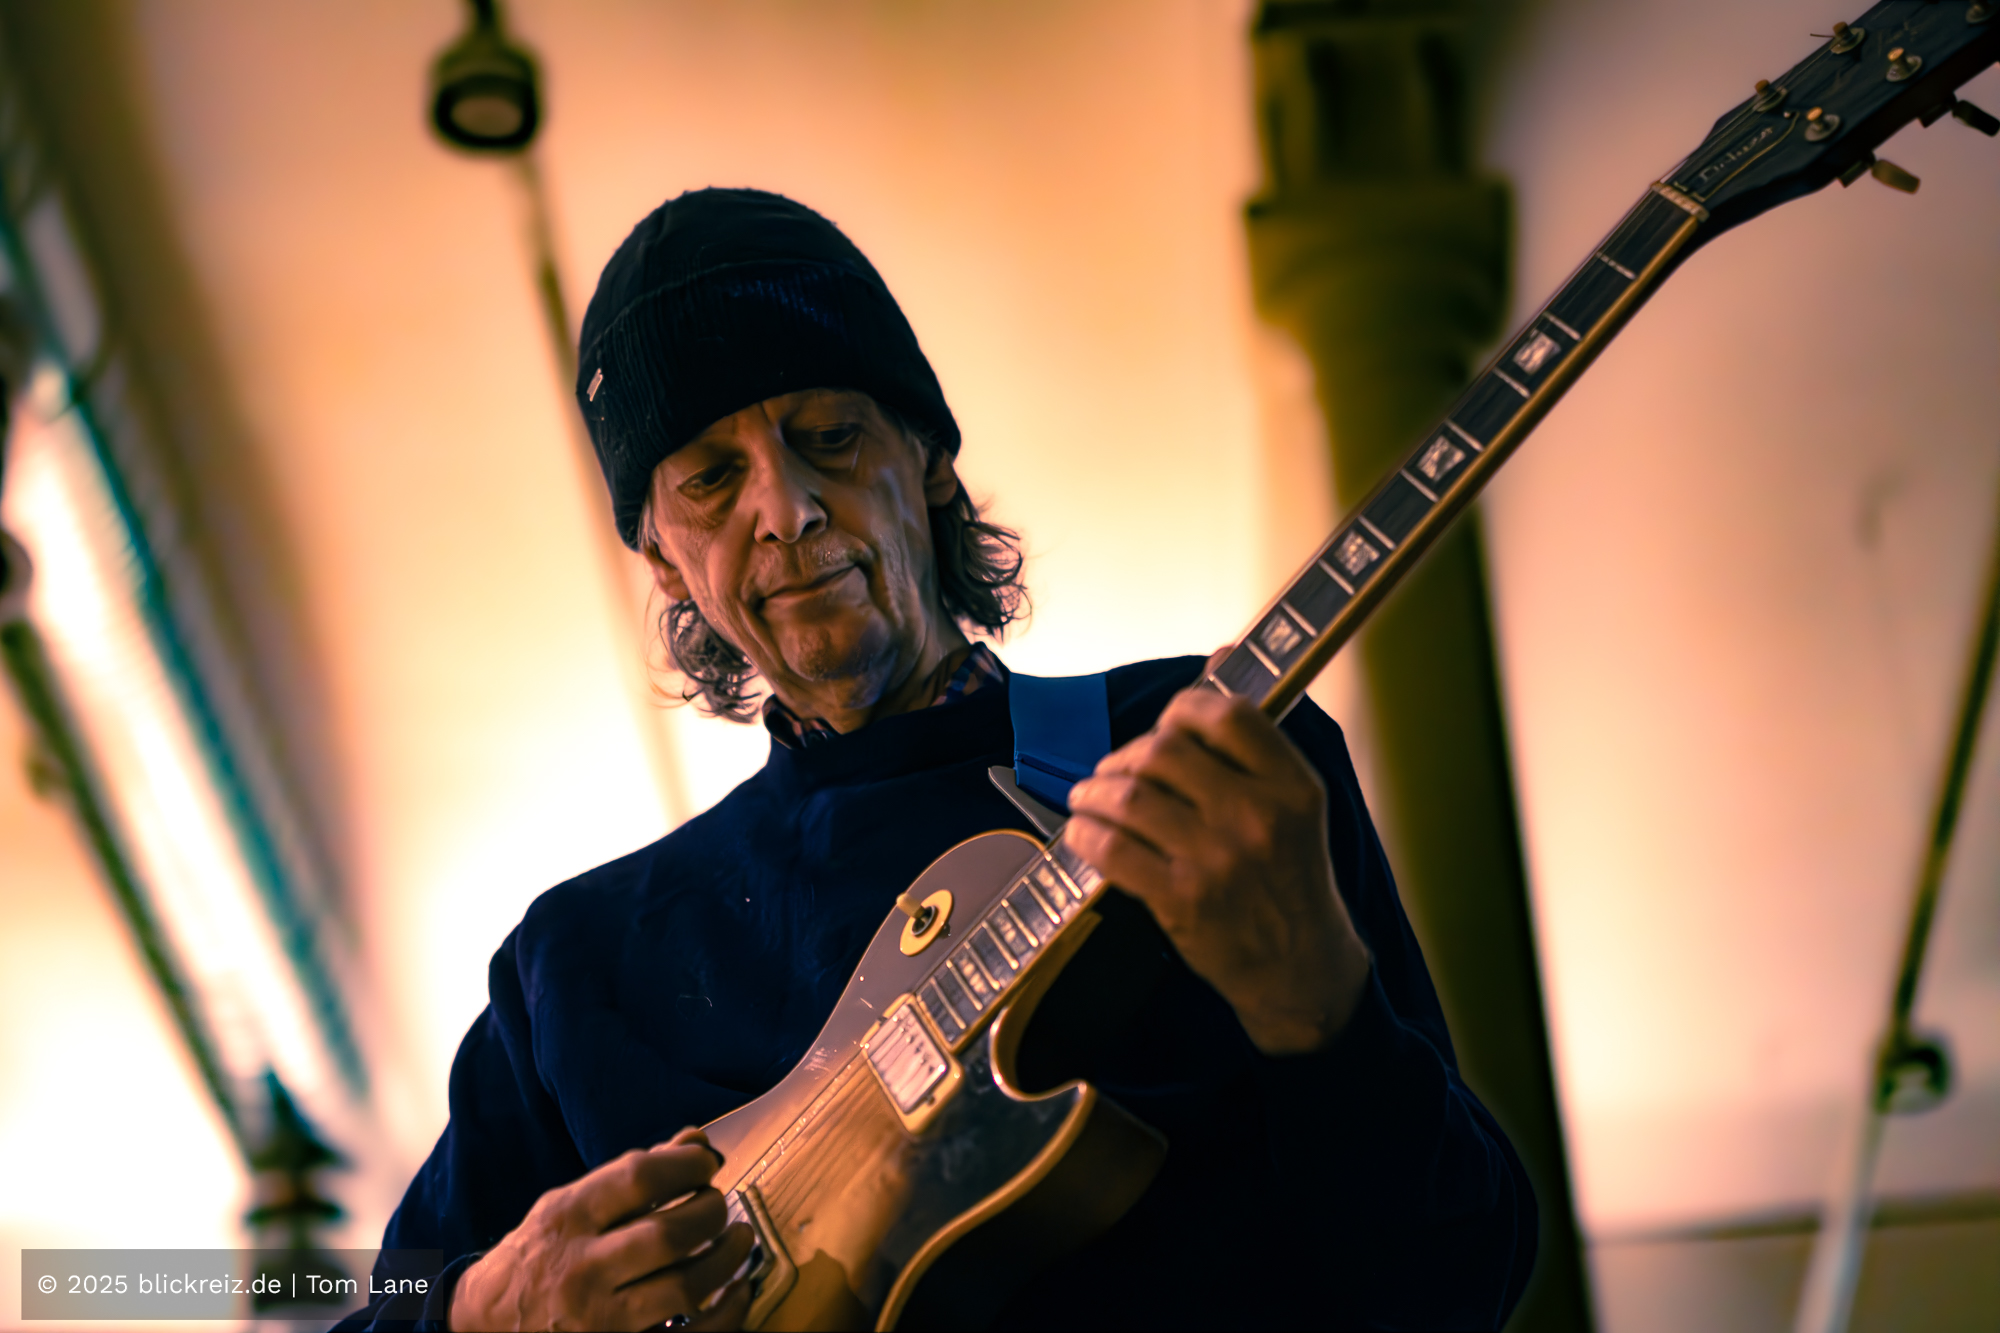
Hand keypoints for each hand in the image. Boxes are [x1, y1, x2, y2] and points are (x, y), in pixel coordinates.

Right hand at [448, 1128, 752, 1330]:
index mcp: (567, 1220)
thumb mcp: (567, 1206)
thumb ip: (629, 1176)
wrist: (484, 1327)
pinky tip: (738, 1290)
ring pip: (685, 1287)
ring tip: (738, 1239)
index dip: (686, 1163)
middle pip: (669, 1234)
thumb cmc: (536, 1258)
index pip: (639, 1178)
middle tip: (718, 1205)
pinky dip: (727, 1313)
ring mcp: (599, 1319)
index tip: (704, 1163)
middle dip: (710, 1212)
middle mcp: (581, 1270)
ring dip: (726, 1258)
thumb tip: (696, 1140)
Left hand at [1065, 678, 1372, 1055]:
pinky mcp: (1181, 899)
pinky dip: (1085, 835)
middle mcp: (1257, 816)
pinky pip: (1112, 849)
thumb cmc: (1292, 882)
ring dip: (1094, 792)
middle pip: (1164, 751)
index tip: (1164, 727)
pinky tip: (1083, 834)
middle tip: (1115, 773)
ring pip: (1129, 797)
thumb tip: (1213, 661)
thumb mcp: (1295, 808)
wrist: (1303, 972)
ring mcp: (1217, 859)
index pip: (1226, 715)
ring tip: (1088, 798)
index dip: (1181, 710)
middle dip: (1126, 757)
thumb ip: (1254, 745)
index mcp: (1292, 786)